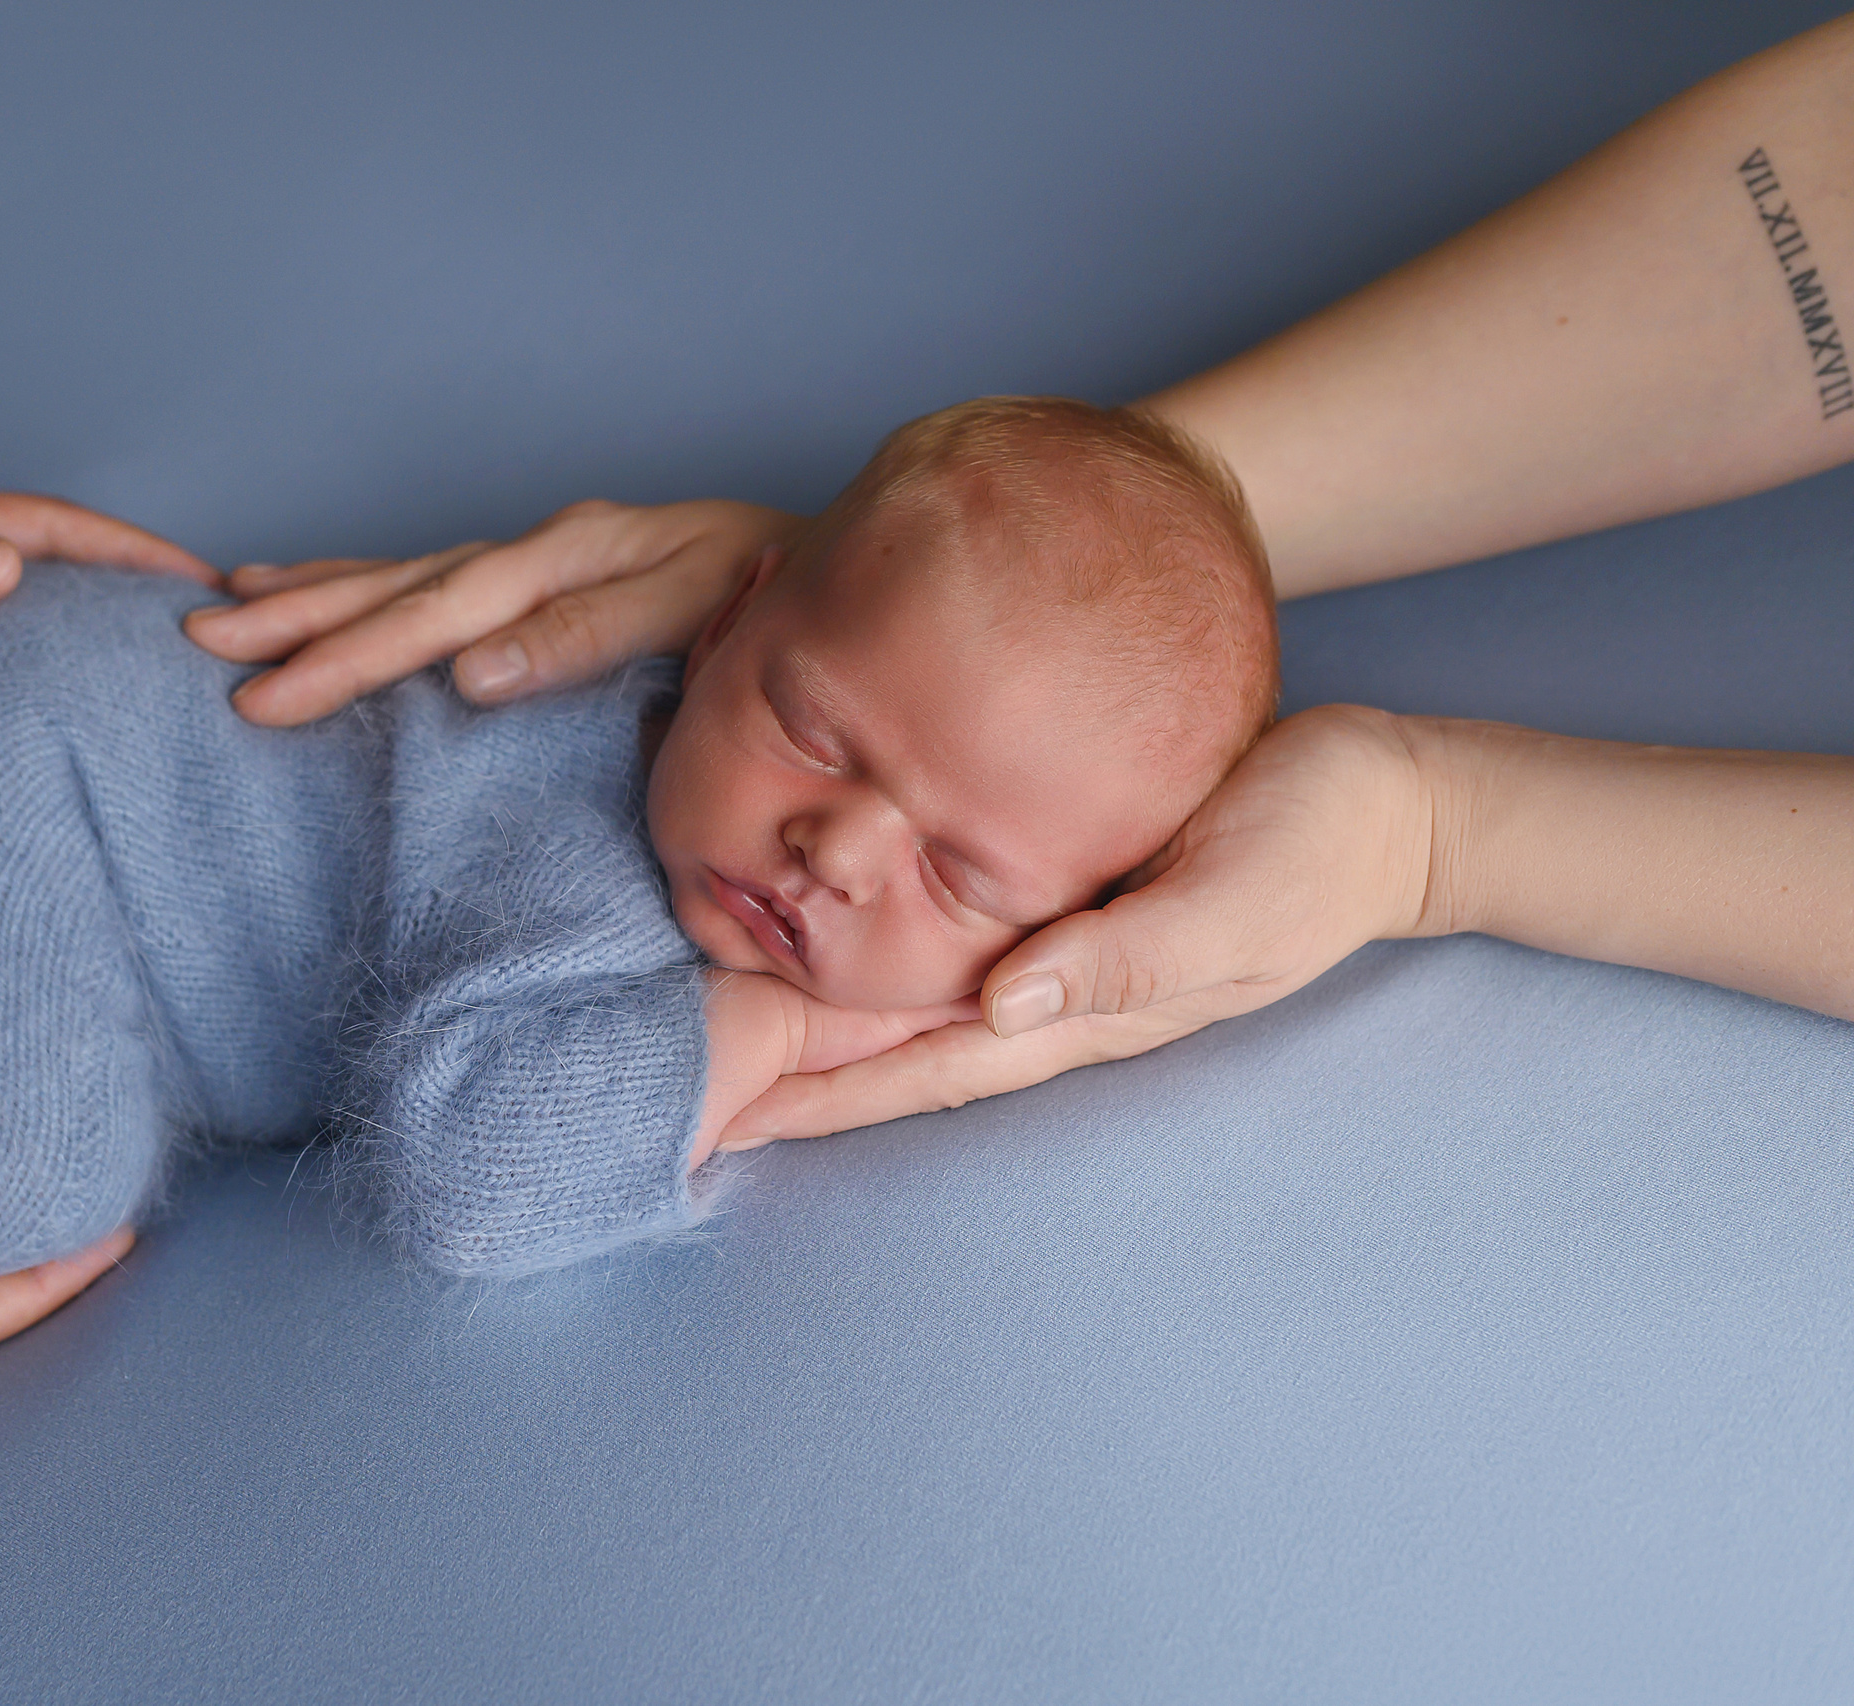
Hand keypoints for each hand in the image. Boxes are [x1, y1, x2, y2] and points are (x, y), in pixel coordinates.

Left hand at [0, 493, 212, 837]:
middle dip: (137, 599)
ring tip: (170, 710)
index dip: (129, 553)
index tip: (211, 588)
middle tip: (220, 649)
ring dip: (96, 661)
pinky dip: (44, 719)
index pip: (41, 530)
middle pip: (49, 577)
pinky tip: (75, 767)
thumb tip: (6, 566)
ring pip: (23, 643)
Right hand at [185, 498, 802, 724]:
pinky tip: (307, 589)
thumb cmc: (780, 600)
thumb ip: (590, 635)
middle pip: (404, 589)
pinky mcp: (543, 572)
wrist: (840, 563)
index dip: (354, 659)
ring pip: (403, 576)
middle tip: (206, 653)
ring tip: (222, 609)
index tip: (275, 698)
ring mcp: (540, 556)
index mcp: (576, 559)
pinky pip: (430, 577)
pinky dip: (360, 582)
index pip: (443, 618)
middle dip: (302, 623)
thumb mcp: (699, 612)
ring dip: (312, 595)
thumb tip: (471, 671)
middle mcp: (545, 548)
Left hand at [717, 705, 1439, 1143]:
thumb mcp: (1234, 902)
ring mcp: (1050, 943)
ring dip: (811, 1013)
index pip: (922, 1067)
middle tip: (676, 1082)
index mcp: (1079, 1008)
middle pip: (890, 1045)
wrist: (1389, 800)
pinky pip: (939, 930)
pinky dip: (867, 942)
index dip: (822, 1097)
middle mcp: (1048, 989)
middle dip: (787, 1073)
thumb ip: (1127, 956)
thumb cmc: (1319, 848)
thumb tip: (1004, 1003)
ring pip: (903, 993)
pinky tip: (817, 934)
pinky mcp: (1055, 885)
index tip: (724, 1116)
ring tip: (710, 1019)